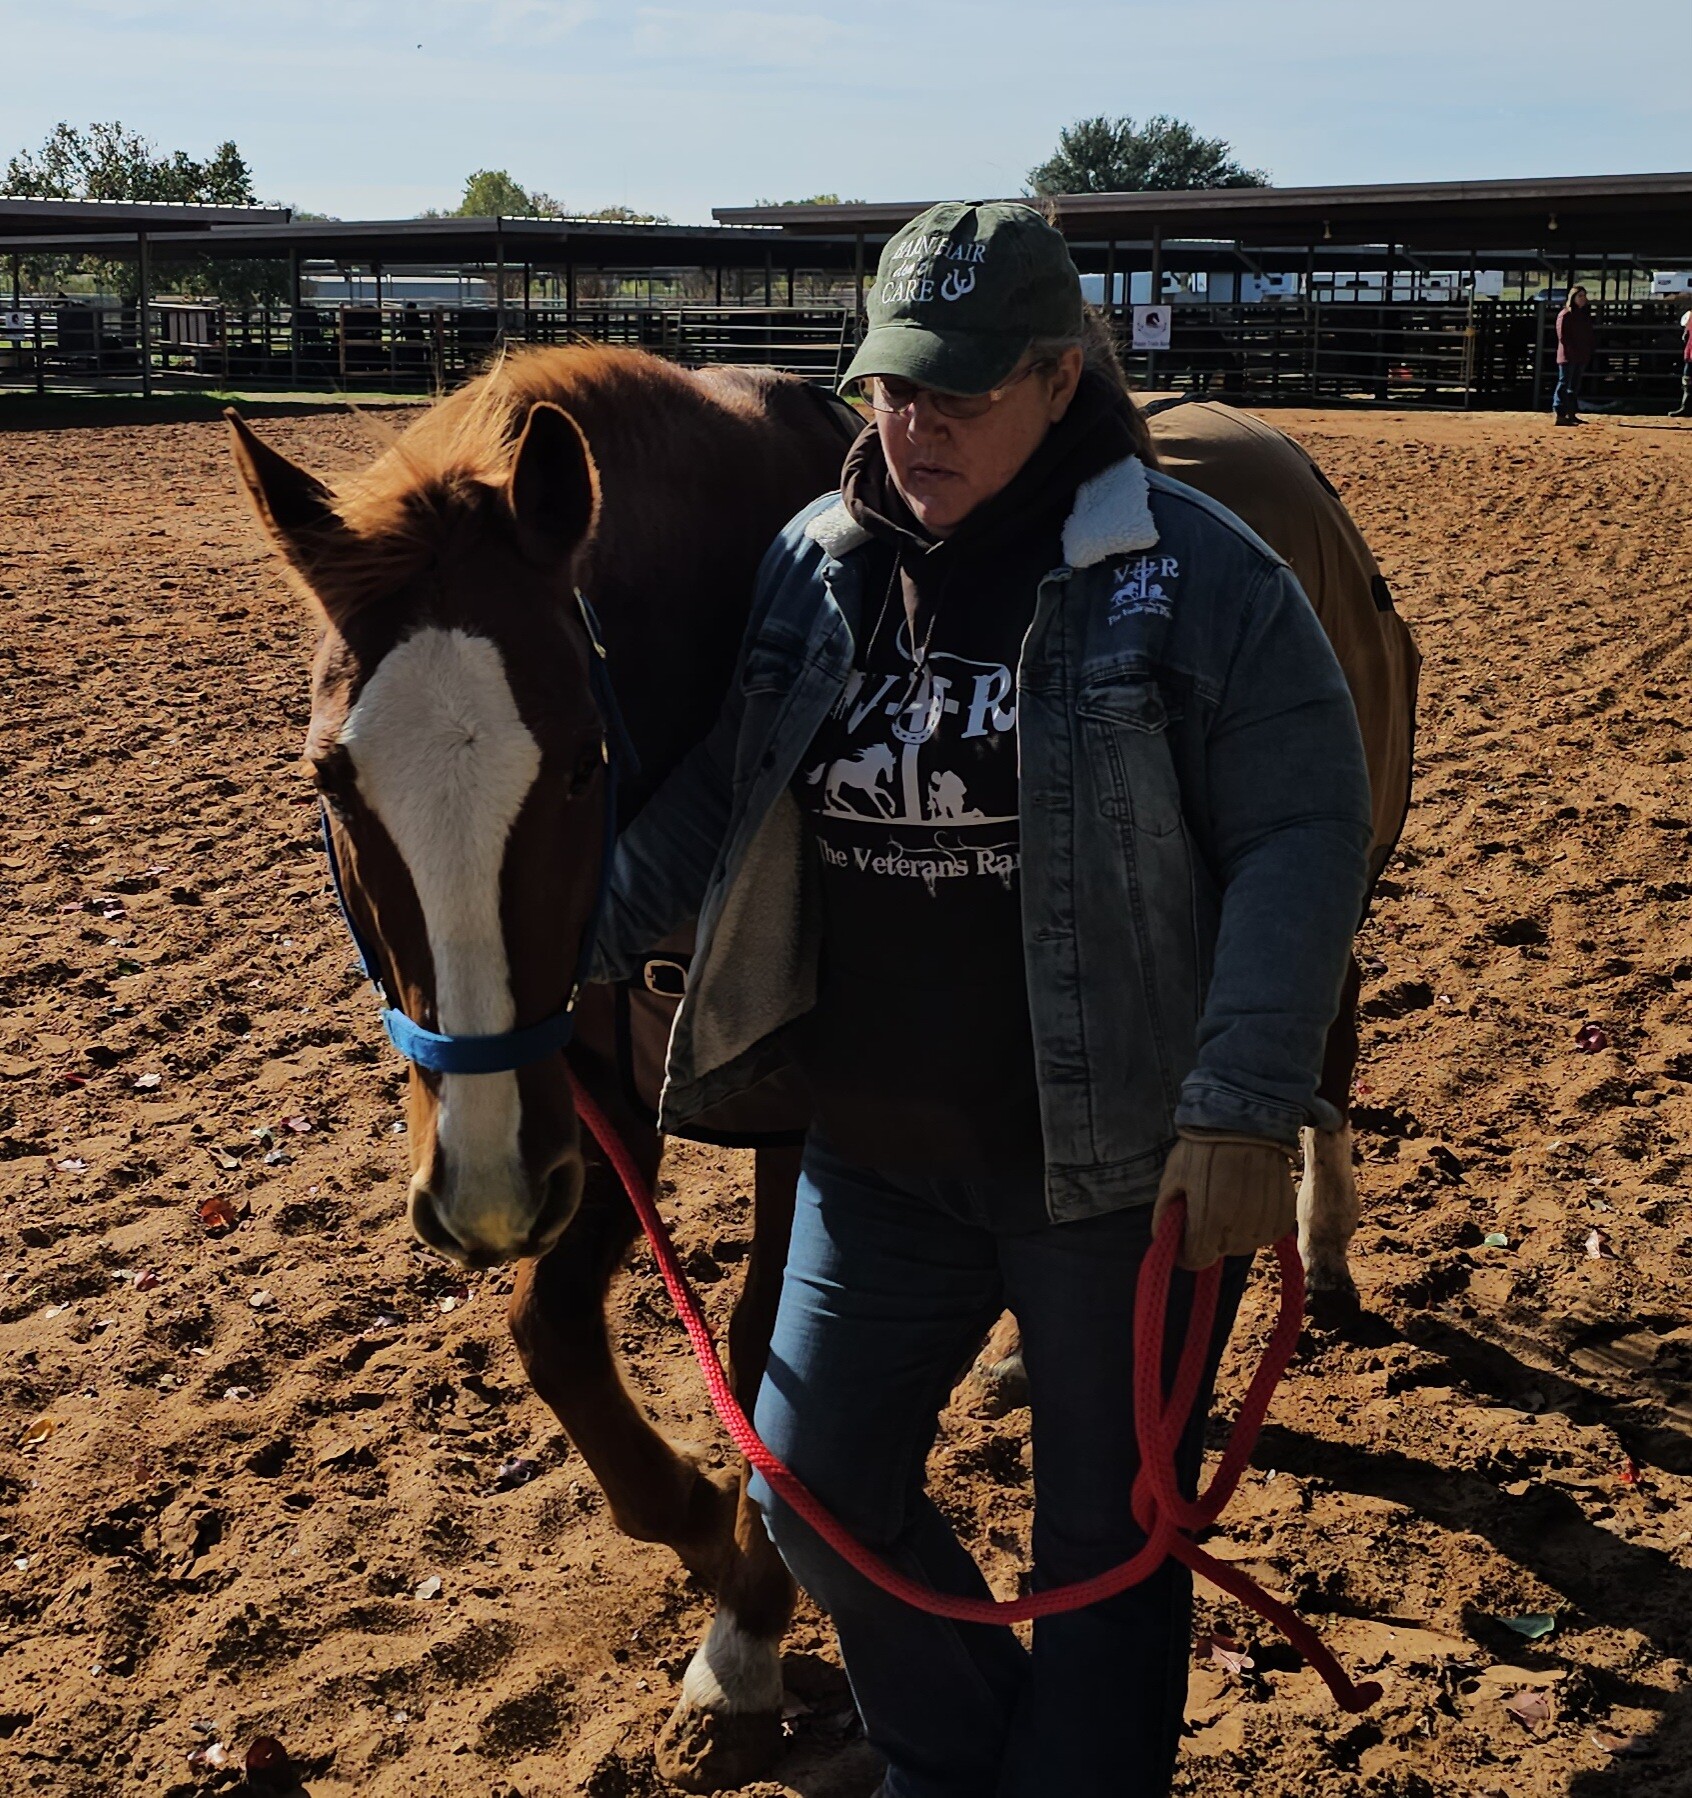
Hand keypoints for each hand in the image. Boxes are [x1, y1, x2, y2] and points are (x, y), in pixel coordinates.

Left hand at [1153, 1131, 1296, 1271]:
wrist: (1247, 1121)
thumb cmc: (1203, 1147)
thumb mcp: (1173, 1177)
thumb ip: (1165, 1213)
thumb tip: (1162, 1240)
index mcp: (1208, 1221)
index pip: (1195, 1260)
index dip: (1185, 1251)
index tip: (1184, 1236)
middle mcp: (1239, 1229)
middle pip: (1219, 1251)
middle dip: (1208, 1236)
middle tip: (1206, 1203)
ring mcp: (1264, 1223)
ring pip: (1243, 1244)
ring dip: (1233, 1230)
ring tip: (1228, 1196)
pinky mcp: (1284, 1215)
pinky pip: (1265, 1232)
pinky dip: (1255, 1222)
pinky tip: (1249, 1197)